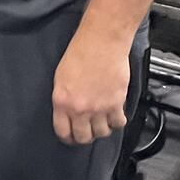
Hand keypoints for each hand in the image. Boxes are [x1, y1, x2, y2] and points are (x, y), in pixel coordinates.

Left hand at [51, 27, 130, 145]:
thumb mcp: (61, 77)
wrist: (101, 42)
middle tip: (88, 131)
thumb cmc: (81, 52)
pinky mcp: (116, 104)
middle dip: (85, 137)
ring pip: (102, 133)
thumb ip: (64, 98)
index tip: (71, 136)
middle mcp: (79, 108)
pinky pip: (118, 123)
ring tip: (102, 122)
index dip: (68, 137)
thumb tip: (67, 111)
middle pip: (83, 137)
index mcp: (62, 101)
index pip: (63, 132)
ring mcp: (98, 108)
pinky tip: (115, 116)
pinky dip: (117, 122)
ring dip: (102, 130)